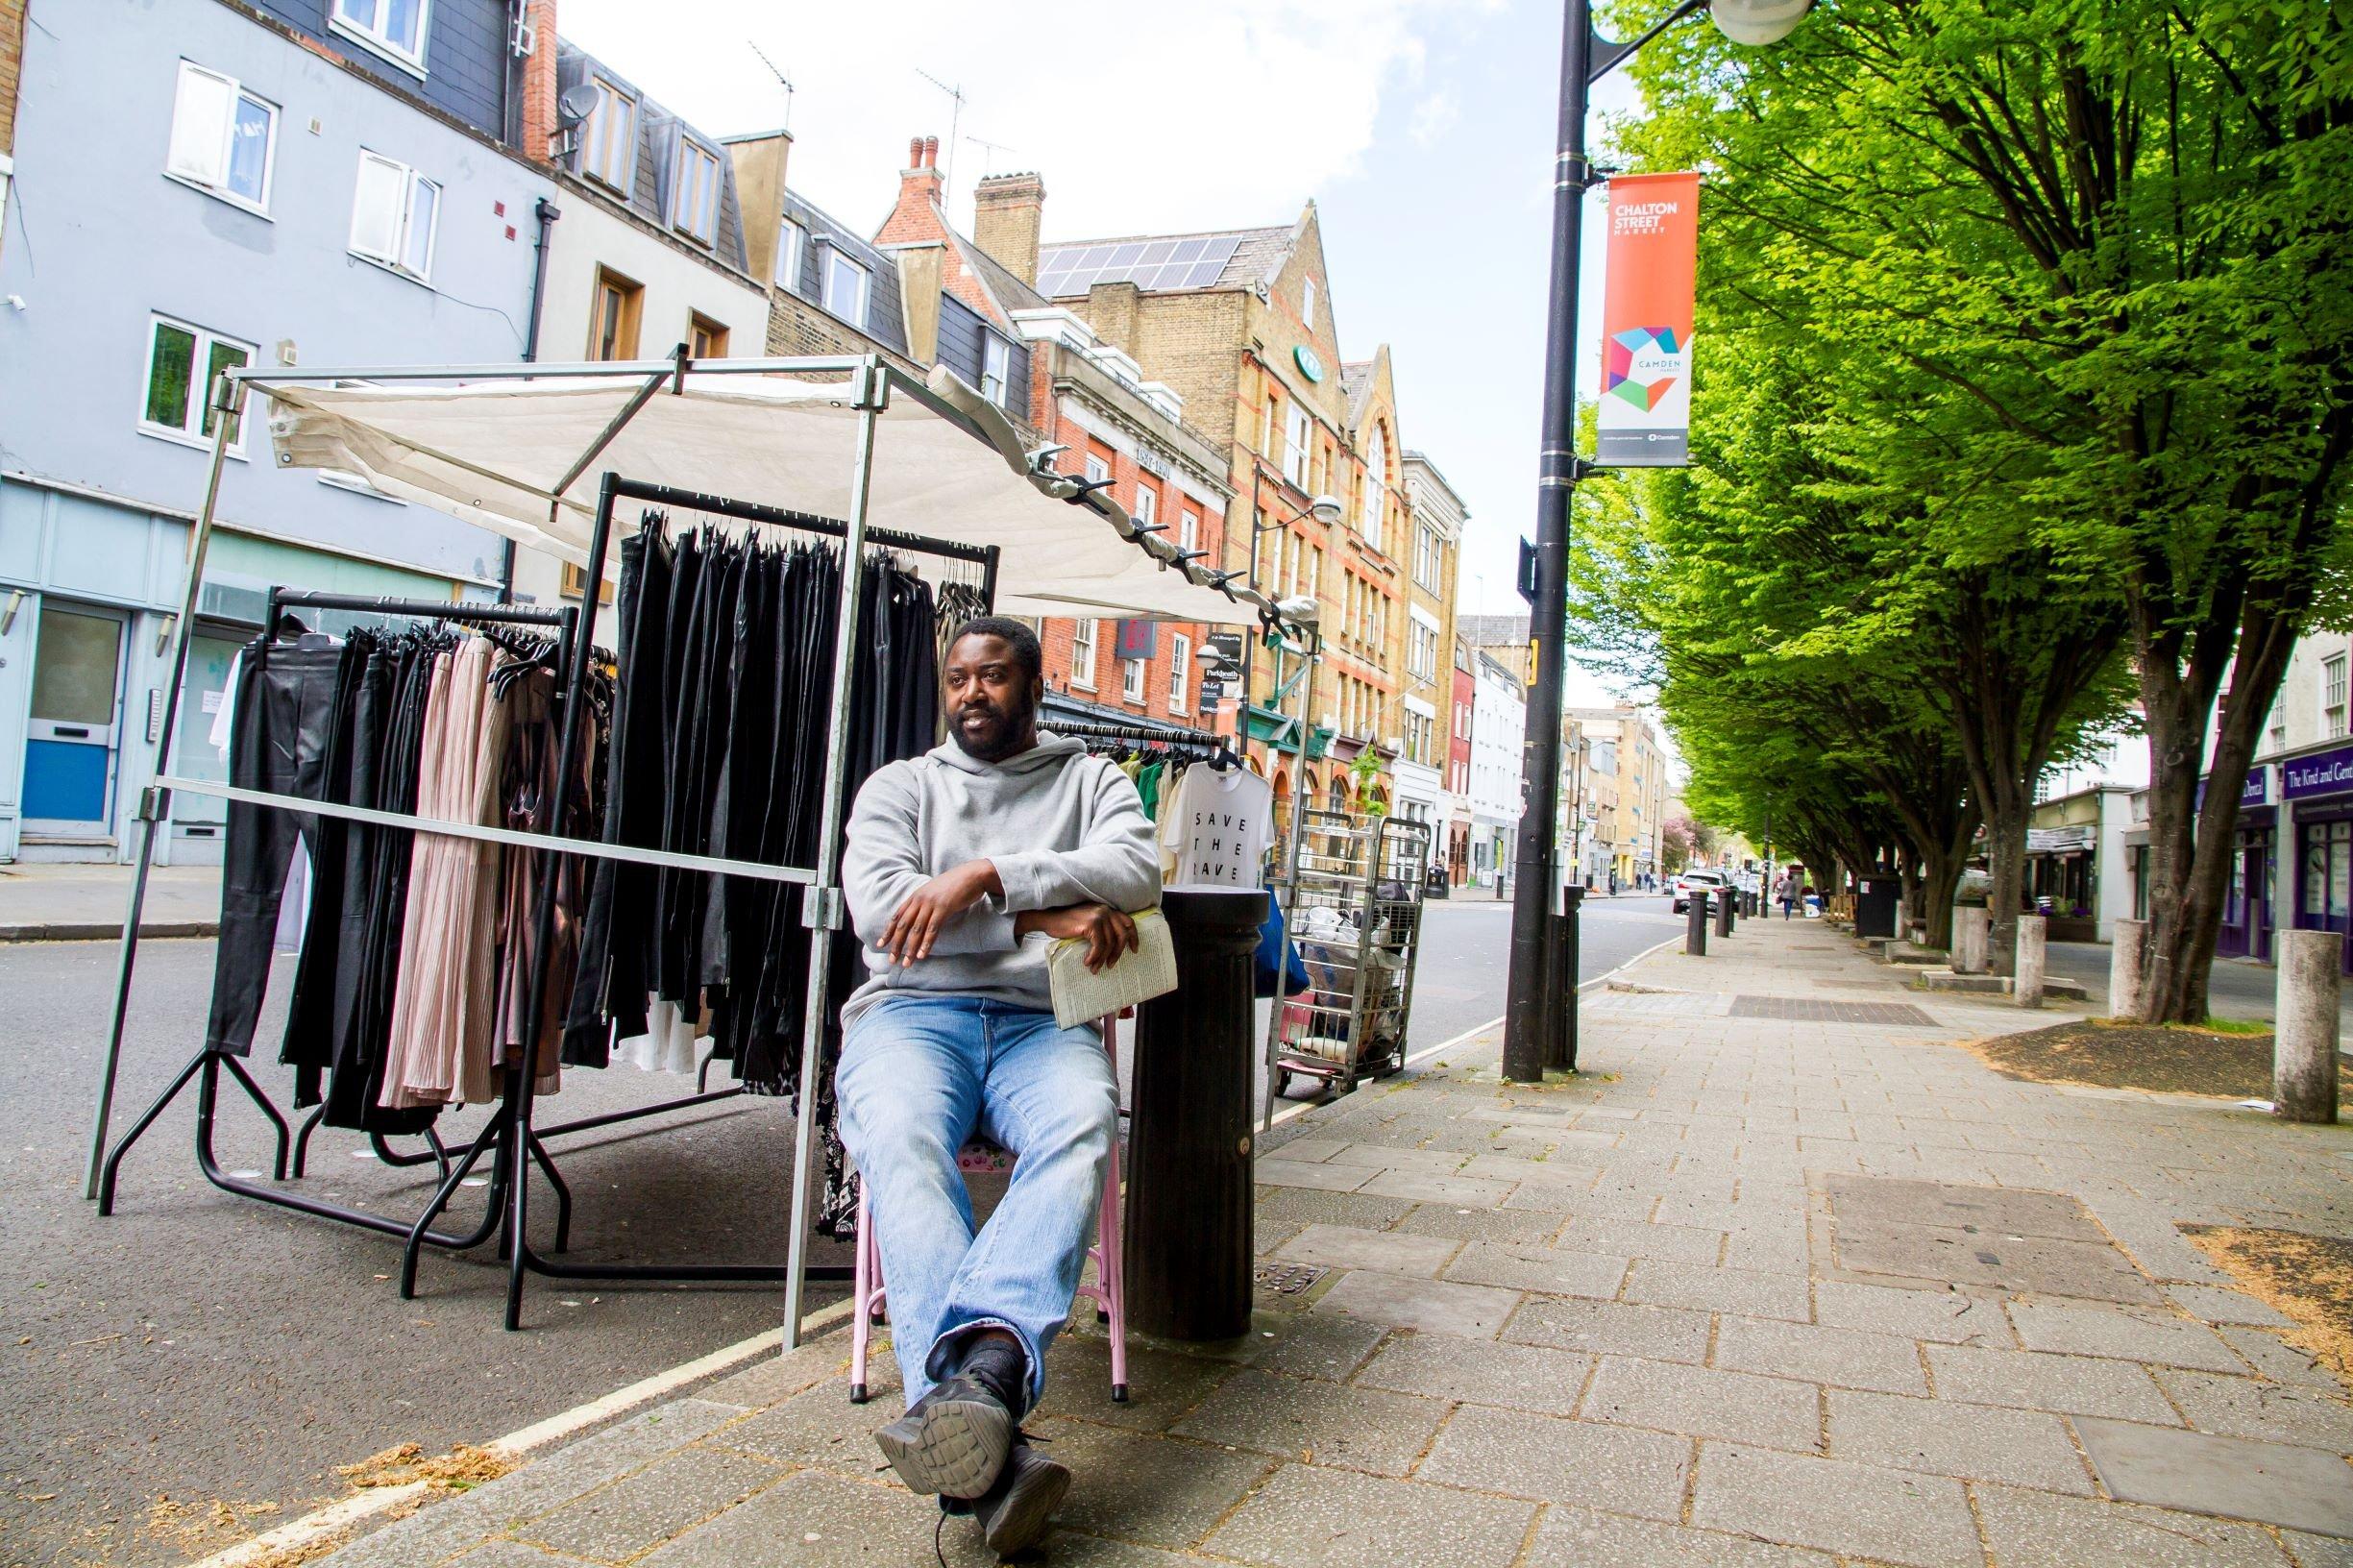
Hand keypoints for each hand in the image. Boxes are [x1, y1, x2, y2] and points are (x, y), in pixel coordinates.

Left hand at [880, 860, 1000, 965]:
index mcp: (916, 895)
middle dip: (896, 944)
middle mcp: (920, 899)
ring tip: (907, 963)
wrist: (973, 874)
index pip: (897, 916)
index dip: (888, 931)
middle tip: (892, 960)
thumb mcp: (935, 891)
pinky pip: (932, 929)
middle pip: (903, 925)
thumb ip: (925, 903)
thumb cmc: (956, 884)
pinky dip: (926, 943)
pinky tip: (922, 955)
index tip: (881, 944)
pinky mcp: (944, 908)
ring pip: (916, 929)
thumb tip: (920, 917)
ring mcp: (931, 903)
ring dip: (911, 948)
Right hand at [1017, 904, 1138, 972]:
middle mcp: (1106, 910)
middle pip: (1121, 935)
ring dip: (1103, 959)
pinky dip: (1094, 956)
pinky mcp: (1091, 924)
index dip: (1133, 937)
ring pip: (1109, 943)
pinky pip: (1099, 946)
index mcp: (1107, 909)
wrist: (1049, 918)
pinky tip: (1087, 962)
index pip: (1128, 922)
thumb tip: (1113, 949)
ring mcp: (1099, 916)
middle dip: (1118, 953)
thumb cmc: (1067, 923)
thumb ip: (1101, 928)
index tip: (1134, 950)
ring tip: (1095, 968)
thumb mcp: (1088, 923)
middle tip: (1111, 965)